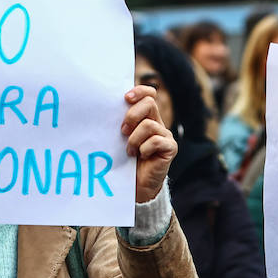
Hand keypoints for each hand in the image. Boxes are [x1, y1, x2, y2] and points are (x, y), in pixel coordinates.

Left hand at [121, 85, 176, 202]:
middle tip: (122, 131)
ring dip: (134, 138)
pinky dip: (145, 148)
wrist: (136, 186)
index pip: (148, 94)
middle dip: (132, 115)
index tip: (126, 98)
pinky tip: (141, 156)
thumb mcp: (120, 139)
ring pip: (149, 125)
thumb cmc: (126, 161)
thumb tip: (107, 109)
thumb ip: (122, 124)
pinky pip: (156, 141)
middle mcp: (157, 123)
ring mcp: (165, 135)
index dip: (139, 91)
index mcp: (146, 117)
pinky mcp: (170, 148)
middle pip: (149, 103)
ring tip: (129, 150)